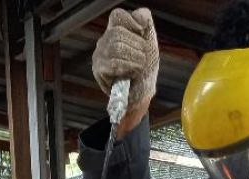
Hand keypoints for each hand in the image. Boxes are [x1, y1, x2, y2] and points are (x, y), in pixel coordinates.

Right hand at [92, 8, 158, 128]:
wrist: (142, 92)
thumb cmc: (145, 68)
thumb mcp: (149, 41)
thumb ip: (145, 23)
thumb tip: (140, 20)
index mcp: (116, 31)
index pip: (117, 16)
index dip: (132, 22)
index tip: (142, 34)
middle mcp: (104, 41)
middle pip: (117, 33)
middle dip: (137, 46)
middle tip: (143, 58)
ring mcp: (99, 55)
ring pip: (116, 47)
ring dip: (135, 58)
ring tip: (139, 67)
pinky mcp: (98, 70)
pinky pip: (113, 63)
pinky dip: (128, 68)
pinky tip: (132, 73)